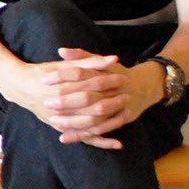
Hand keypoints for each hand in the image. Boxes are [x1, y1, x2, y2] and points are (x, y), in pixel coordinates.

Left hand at [40, 48, 162, 147]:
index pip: (81, 72)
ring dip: (74, 120)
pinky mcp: (121, 119)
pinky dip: (84, 135)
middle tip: (47, 102)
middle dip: (67, 101)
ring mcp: (119, 106)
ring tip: (54, 120)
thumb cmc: (115, 73)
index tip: (44, 79)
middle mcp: (113, 90)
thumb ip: (81, 56)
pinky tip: (65, 137)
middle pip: (87, 96)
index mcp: (105, 73)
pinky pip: (101, 130)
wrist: (144, 87)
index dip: (62, 75)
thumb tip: (61, 50)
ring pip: (94, 116)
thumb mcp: (100, 62)